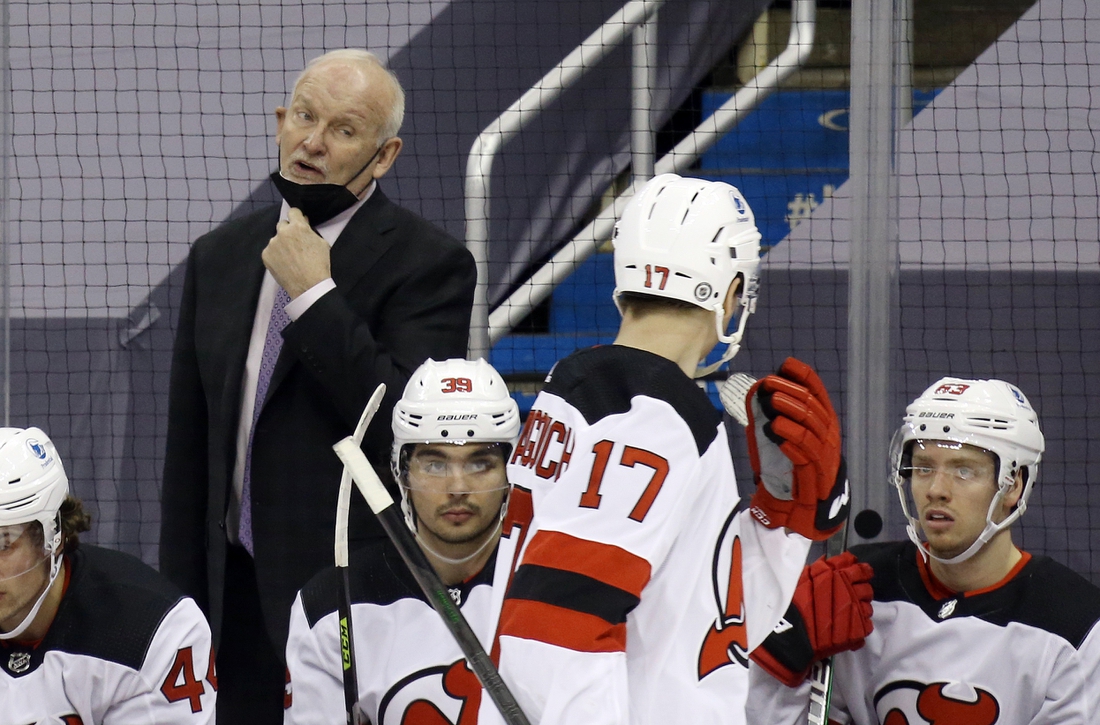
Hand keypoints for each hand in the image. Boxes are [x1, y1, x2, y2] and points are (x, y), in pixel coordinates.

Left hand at [262, 208, 331, 298]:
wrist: (309, 285)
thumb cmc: (319, 264)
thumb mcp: (322, 243)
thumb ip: (310, 231)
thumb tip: (303, 223)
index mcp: (298, 226)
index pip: (293, 211)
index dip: (296, 217)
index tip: (298, 222)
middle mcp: (282, 232)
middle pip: (282, 224)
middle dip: (288, 230)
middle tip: (294, 243)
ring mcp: (272, 244)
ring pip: (276, 239)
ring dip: (281, 244)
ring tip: (289, 257)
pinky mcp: (265, 255)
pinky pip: (270, 251)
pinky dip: (276, 255)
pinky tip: (284, 263)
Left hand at [745, 357, 849, 539]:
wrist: (810, 501)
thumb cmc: (797, 463)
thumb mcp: (790, 434)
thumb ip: (780, 414)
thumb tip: (761, 391)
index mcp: (823, 419)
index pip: (818, 391)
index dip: (804, 376)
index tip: (786, 364)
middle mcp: (827, 432)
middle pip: (812, 406)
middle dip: (790, 392)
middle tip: (769, 384)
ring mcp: (824, 451)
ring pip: (810, 426)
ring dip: (790, 413)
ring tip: (771, 405)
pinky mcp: (816, 471)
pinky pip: (806, 453)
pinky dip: (791, 441)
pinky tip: (776, 432)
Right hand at [751, 552, 873, 686]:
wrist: (787, 632)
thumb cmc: (791, 602)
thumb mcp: (801, 577)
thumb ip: (821, 568)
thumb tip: (835, 561)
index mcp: (836, 576)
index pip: (860, 570)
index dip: (862, 571)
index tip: (861, 573)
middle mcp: (848, 592)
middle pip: (867, 589)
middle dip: (861, 591)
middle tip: (851, 595)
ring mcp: (854, 613)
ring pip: (868, 608)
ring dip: (860, 609)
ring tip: (848, 613)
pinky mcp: (855, 632)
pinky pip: (866, 626)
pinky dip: (860, 625)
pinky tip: (848, 626)